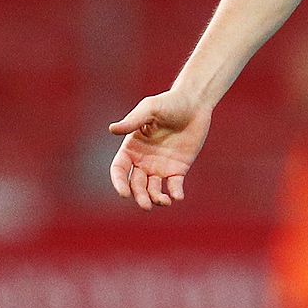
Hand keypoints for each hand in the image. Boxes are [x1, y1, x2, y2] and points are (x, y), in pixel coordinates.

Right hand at [109, 90, 211, 210]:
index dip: (119, 182)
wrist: (195, 103)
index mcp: (131, 148)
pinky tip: (177, 196)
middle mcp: (143, 161)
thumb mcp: (150, 108)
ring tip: (164, 202)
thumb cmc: (170, 102)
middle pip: (136, 184)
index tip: (124, 194)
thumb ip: (133, 120)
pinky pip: (174, 186)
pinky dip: (175, 193)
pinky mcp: (178, 169)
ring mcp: (160, 167)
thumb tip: (112, 129)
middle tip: (147, 205)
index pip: (119, 169)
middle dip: (139, 196)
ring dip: (156, 199)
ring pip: (153, 190)